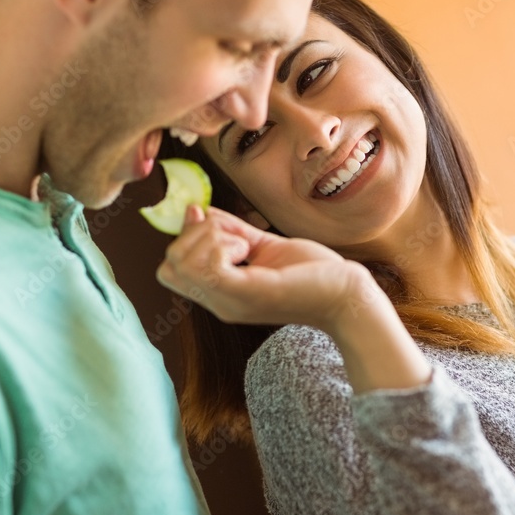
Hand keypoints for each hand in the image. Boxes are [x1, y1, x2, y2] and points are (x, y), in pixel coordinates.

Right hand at [156, 205, 376, 329]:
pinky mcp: (249, 293)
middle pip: (168, 267)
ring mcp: (231, 301)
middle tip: (234, 236)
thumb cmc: (312, 273)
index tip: (220, 225)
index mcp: (222, 293)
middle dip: (192, 237)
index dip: (185, 238)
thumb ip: (230, 230)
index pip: (170, 269)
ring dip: (207, 238)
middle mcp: (220, 303)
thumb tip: (197, 211)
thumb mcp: (263, 244)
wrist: (347, 296)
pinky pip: (208, 267)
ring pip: (180, 264)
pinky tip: (247, 247)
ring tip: (243, 242)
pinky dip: (220, 245)